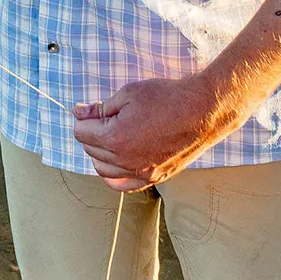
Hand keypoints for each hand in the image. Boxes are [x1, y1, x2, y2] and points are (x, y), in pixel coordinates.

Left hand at [73, 75, 221, 191]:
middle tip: (100, 117)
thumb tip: (80, 112)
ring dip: (100, 153)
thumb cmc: (166, 98)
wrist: (200, 111)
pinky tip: (115, 161)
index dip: (83, 118)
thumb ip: (101, 107)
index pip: (82, 133)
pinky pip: (124, 185)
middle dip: (90, 133)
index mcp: (115, 138)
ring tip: (108, 135)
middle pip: (91, 151)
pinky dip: (114, 175)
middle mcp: (125, 161)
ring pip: (104, 170)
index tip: (87, 110)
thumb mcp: (129, 93)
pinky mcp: (154, 177)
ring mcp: (140, 172)